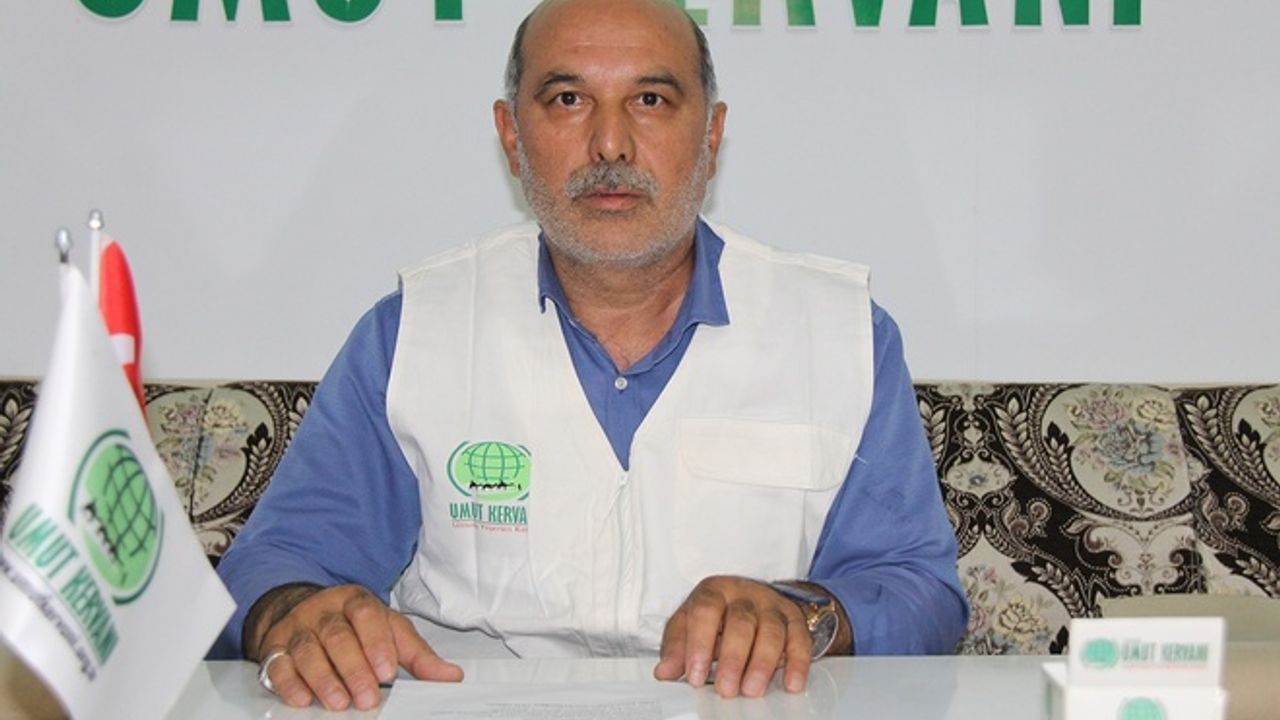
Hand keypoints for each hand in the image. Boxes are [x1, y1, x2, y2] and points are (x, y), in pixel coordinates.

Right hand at [250, 584, 462, 709]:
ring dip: (323, 679)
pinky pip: (278, 663)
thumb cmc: (353, 625)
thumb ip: (417, 655)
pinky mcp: (274, 647)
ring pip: (307, 649)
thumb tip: (450, 676)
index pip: (366, 614)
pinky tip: (302, 699)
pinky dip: (289, 683)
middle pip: (337, 635)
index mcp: (355, 601)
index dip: (376, 642)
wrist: (302, 611)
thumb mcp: (388, 632)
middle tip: (367, 696)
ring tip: (339, 703)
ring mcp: (297, 628)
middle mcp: (324, 611)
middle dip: (353, 668)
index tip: (387, 671)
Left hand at [653, 576, 811, 697]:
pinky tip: (791, 683)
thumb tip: (664, 671)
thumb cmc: (715, 615)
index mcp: (714, 591)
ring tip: (752, 689)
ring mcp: (771, 605)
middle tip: (726, 689)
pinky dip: (797, 663)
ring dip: (762, 663)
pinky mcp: (793, 619)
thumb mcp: (688, 625)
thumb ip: (676, 647)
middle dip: (732, 659)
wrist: (751, 599)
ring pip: (771, 630)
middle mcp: (744, 594)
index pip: (705, 610)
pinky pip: (799, 639)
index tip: (696, 675)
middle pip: (741, 622)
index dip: (700, 644)